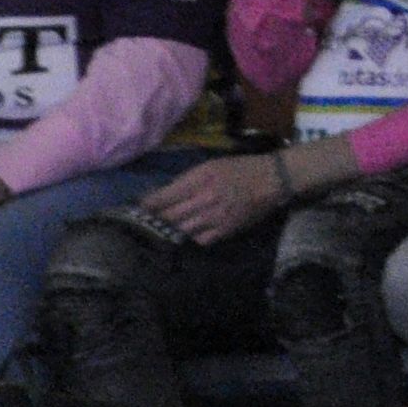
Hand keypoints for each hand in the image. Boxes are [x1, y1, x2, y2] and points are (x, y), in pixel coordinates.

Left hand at [142, 152, 292, 246]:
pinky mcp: (225, 230)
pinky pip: (199, 240)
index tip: (134, 211)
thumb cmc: (240, 169)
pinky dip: (190, 238)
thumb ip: (187, 180)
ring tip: (156, 235)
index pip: (164, 196)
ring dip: (168, 233)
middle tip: (138, 227)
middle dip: (152, 222)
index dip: (146, 206)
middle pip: (169, 216)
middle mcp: (205, 198)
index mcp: (200, 178)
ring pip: (181, 230)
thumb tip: (160, 195)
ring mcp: (215, 216)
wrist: (273, 179)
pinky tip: (185, 236)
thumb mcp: (211, 166)